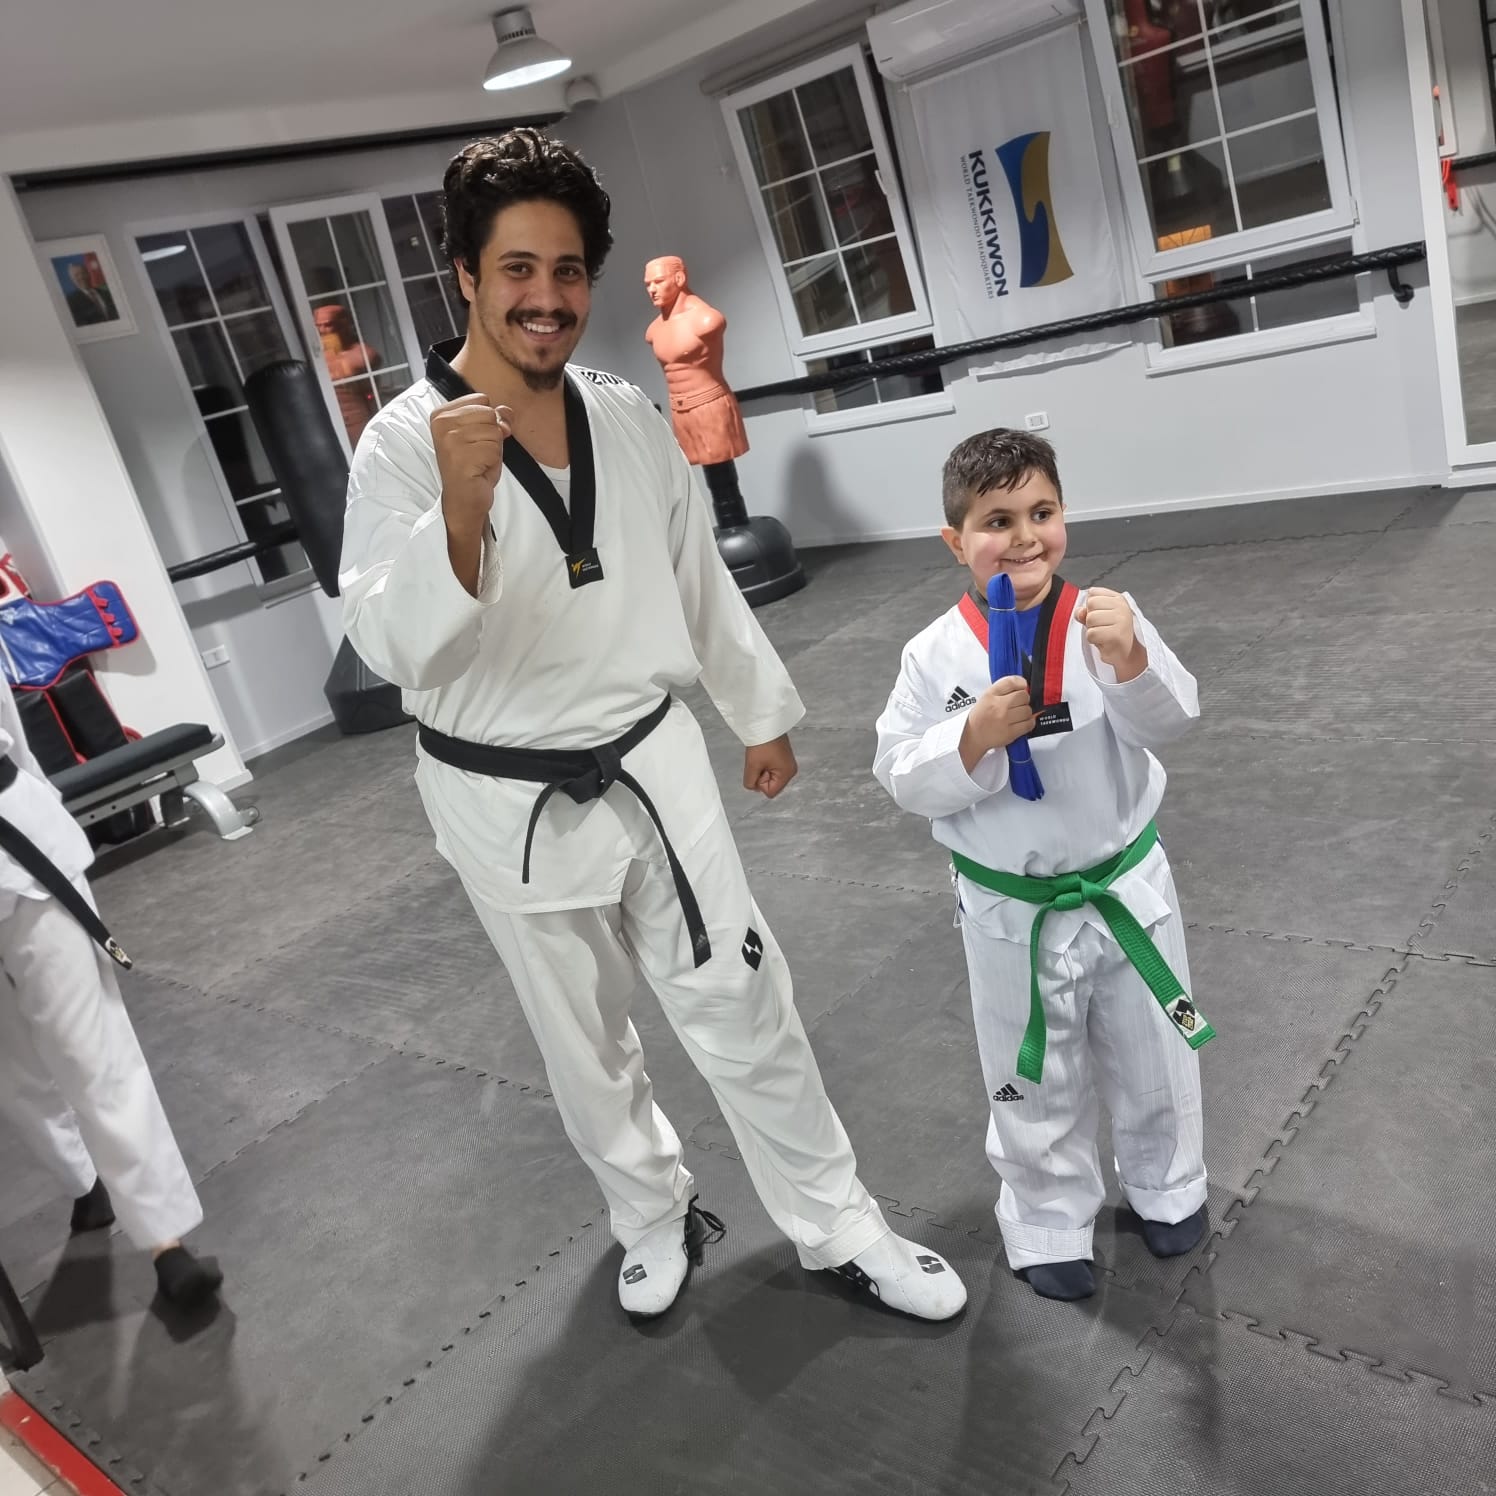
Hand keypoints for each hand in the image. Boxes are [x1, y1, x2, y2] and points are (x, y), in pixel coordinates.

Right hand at [432, 393, 511, 537]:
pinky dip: (493, 461)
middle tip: (478, 452)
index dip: (487, 421)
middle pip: (489, 413)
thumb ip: (496, 416)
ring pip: (494, 431)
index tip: (474, 439)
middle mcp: (442, 424)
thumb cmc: (473, 465)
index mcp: (442, 414)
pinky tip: (479, 469)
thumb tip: (506, 412)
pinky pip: (494, 449)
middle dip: (491, 435)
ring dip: (493, 449)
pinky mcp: (461, 456)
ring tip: (478, 460)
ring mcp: (450, 440)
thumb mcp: (485, 434)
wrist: (465, 498)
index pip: (481, 399)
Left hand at [743, 735, 796, 798]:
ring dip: (763, 770)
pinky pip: (772, 769)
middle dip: (762, 776)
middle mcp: (791, 771)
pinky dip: (765, 765)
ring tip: (762, 757)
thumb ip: (750, 782)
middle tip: (760, 761)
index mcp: (787, 774)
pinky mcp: (784, 758)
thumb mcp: (752, 766)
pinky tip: (764, 755)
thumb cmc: (762, 743)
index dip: (760, 783)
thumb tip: (753, 787)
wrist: (766, 724)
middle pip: (772, 785)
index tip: (760, 768)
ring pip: (771, 777)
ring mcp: (788, 764)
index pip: (770, 792)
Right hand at [959, 677, 1036, 772]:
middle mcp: (997, 706)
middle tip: (1017, 704)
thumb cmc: (980, 717)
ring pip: (1027, 710)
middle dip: (1023, 700)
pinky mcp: (1010, 732)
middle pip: (1023, 696)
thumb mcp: (986, 697)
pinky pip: (1028, 724)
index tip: (1023, 686)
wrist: (971, 736)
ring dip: (1025, 713)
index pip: (1011, 682)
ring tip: (1017, 715)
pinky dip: (1028, 723)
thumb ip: (1002, 689)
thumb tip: (1023, 686)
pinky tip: (1021, 722)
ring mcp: (1004, 719)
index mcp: (990, 695)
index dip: (1021, 683)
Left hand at [1076, 587, 1145, 678]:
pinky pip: (1091, 634)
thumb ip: (1086, 612)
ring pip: (1090, 619)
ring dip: (1092, 630)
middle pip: (1091, 604)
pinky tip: (1104, 641)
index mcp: (1118, 599)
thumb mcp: (1098, 619)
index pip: (1093, 592)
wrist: (1126, 652)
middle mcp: (1122, 607)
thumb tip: (1079, 611)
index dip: (1091, 606)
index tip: (1101, 616)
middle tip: (1102, 627)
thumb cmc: (1111, 633)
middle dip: (1090, 619)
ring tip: (1103, 634)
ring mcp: (1121, 620)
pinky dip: (1093, 640)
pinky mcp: (1116, 634)